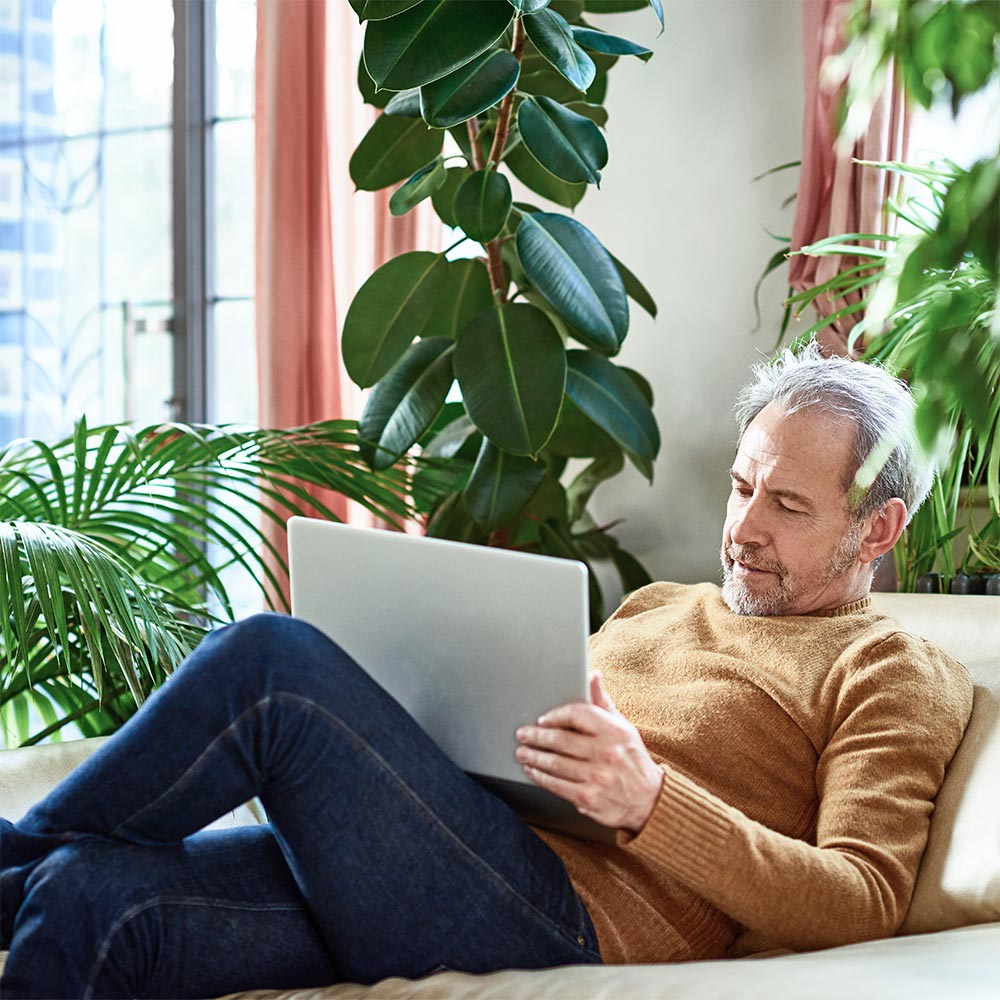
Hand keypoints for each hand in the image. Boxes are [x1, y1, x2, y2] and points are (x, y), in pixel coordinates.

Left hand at [515, 673, 663, 832]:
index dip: (555, 715)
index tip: (542, 719)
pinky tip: (533, 771)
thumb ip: (603, 702)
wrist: (648, 800)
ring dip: (533, 756)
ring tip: (522, 751)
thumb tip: (592, 675)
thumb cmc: (632, 759)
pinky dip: (540, 777)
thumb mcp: (623, 727)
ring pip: (555, 763)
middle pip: (561, 740)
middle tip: (522, 734)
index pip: (578, 714)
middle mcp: (606, 753)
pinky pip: (556, 785)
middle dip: (536, 736)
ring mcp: (597, 777)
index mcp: (615, 732)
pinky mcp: (588, 798)